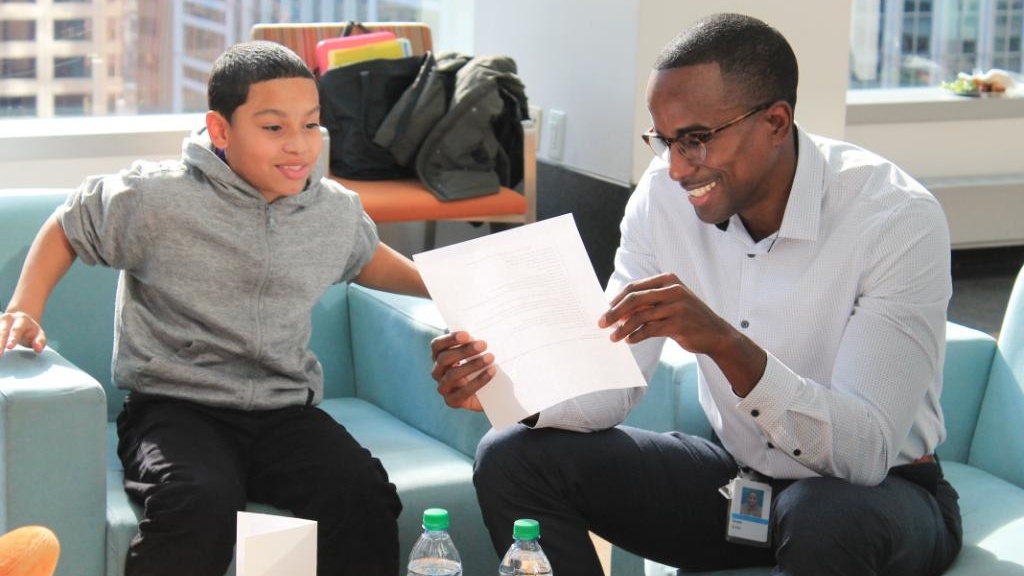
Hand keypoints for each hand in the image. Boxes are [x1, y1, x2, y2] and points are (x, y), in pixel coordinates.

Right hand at [0, 311, 46, 355]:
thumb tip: (38, 349)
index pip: (17, 330)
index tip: (9, 347)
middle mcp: (8, 318)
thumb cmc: (31, 331)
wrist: (21, 319)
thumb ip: (39, 342)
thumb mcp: (39, 335)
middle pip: (2, 331)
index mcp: (22, 320)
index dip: (13, 338)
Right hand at [430, 331, 494, 411]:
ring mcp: (443, 388)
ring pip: (452, 375)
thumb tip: (478, 328)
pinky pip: (464, 391)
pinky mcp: (452, 401)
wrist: (489, 393)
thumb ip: (471, 342)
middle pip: (444, 359)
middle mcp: (437, 372)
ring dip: (472, 364)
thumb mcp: (475, 352)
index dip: (449, 339)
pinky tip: (491, 371)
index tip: (466, 334)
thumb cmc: (480, 366)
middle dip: (464, 351)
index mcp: (439, 357)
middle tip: (483, 344)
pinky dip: (479, 381)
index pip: (437, 345)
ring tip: (490, 357)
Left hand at [598, 273, 730, 353]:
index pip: (634, 287)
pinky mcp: (679, 324)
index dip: (617, 300)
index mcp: (668, 280)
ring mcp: (677, 306)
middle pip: (634, 299)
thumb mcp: (670, 303)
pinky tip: (630, 341)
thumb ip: (648, 304)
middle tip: (602, 323)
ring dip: (623, 328)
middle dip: (614, 312)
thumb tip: (617, 312)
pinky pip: (650, 330)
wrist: (716, 333)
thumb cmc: (688, 317)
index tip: (605, 310)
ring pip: (640, 316)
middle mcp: (672, 290)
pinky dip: (637, 336)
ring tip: (614, 337)